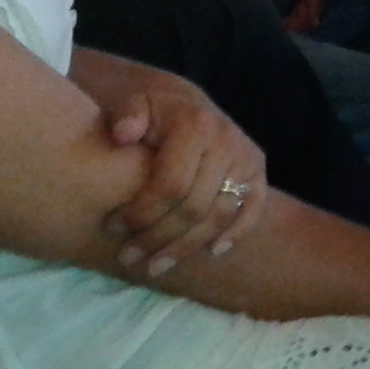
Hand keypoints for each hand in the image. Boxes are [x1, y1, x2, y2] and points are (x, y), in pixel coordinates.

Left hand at [96, 66, 266, 275]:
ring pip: (218, 216)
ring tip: (155, 266)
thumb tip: (123, 134)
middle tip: (128, 255)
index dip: (141, 212)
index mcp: (196, 126)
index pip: (171, 184)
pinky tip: (211, 252)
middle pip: (194, 207)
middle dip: (158, 237)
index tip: (112, 227)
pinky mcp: (257, 172)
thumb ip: (127, 116)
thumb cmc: (153, 111)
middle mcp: (226, 142)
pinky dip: (235, 233)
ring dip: (186, 247)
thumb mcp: (135, 103)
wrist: (185, 102)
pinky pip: (251, 210)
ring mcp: (246, 158)